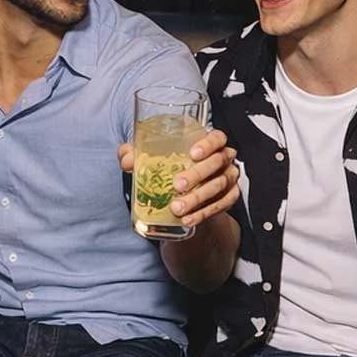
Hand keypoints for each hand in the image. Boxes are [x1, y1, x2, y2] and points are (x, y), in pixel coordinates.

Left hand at [118, 128, 240, 227]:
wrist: (190, 194)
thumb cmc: (174, 168)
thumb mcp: (156, 159)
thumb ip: (138, 154)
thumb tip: (126, 158)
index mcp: (210, 143)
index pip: (217, 137)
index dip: (208, 144)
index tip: (192, 154)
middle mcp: (224, 159)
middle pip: (217, 163)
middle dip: (197, 174)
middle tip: (177, 186)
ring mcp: (229, 179)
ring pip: (218, 186)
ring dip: (197, 198)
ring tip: (178, 208)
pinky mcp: (230, 198)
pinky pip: (220, 205)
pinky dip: (203, 213)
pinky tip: (188, 219)